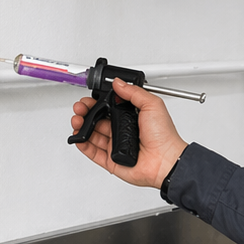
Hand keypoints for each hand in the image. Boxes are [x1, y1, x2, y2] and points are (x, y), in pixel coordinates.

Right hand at [70, 79, 187, 189]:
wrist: (166, 160)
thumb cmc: (164, 135)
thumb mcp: (152, 104)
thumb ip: (134, 92)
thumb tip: (118, 82)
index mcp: (130, 116)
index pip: (107, 107)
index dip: (96, 102)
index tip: (89, 99)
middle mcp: (122, 130)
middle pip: (96, 120)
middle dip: (85, 112)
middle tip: (80, 109)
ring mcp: (115, 145)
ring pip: (92, 135)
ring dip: (81, 126)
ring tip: (77, 121)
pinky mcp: (111, 160)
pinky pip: (93, 152)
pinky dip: (83, 145)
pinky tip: (79, 138)